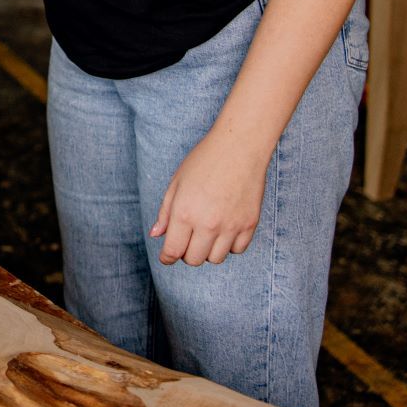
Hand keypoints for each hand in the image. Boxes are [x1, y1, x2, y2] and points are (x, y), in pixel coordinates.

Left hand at [150, 131, 271, 266]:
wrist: (239, 146)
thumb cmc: (204, 160)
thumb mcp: (177, 182)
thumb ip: (165, 212)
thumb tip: (156, 235)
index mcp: (184, 213)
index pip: (172, 251)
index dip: (167, 257)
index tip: (167, 257)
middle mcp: (207, 223)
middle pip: (193, 259)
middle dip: (186, 253)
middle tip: (188, 239)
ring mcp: (230, 226)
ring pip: (215, 259)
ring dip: (208, 251)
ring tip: (207, 233)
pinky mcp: (249, 224)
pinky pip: (237, 250)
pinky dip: (229, 245)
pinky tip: (225, 230)